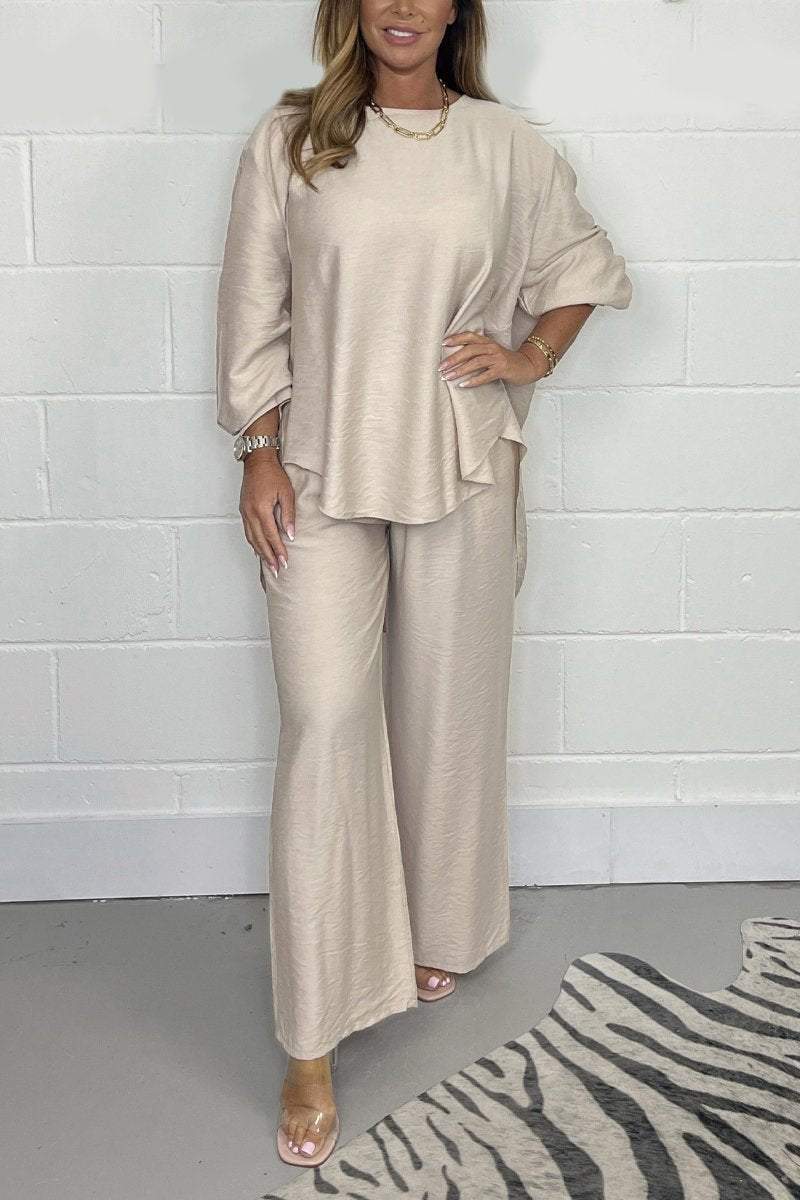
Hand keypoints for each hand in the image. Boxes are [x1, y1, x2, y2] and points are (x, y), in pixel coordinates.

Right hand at [239, 451, 294, 578]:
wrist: (257, 461)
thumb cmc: (273, 474)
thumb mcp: (286, 493)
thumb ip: (288, 515)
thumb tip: (291, 534)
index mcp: (261, 509)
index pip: (271, 535)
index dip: (278, 550)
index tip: (284, 561)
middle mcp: (250, 513)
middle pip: (259, 541)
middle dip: (269, 557)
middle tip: (276, 570)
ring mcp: (245, 512)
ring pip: (251, 538)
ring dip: (260, 552)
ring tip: (269, 564)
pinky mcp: (243, 510)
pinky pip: (247, 531)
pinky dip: (253, 542)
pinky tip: (258, 549)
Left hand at [439, 330, 546, 387]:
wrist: (527, 366)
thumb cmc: (505, 361)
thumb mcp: (491, 352)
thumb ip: (477, 351)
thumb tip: (456, 357)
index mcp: (487, 342)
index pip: (469, 336)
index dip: (456, 338)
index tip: (443, 343)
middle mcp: (491, 348)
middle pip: (469, 350)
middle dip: (453, 359)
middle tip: (440, 367)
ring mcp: (497, 358)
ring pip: (475, 362)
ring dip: (460, 370)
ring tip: (447, 377)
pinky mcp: (502, 370)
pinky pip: (485, 375)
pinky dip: (473, 380)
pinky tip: (463, 385)